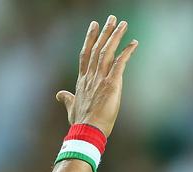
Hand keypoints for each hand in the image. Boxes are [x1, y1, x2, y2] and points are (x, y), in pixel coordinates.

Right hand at [56, 15, 137, 136]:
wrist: (87, 131)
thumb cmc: (80, 122)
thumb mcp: (71, 108)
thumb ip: (66, 99)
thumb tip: (59, 94)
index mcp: (82, 80)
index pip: (86, 54)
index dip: (90, 38)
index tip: (94, 25)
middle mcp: (90, 76)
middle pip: (97, 48)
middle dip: (104, 32)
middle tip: (111, 19)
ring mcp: (100, 79)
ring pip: (107, 52)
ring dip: (115, 37)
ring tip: (122, 24)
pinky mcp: (111, 84)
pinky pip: (120, 64)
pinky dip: (127, 52)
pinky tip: (133, 43)